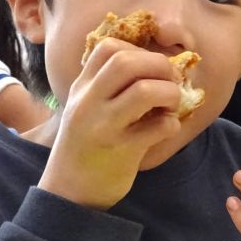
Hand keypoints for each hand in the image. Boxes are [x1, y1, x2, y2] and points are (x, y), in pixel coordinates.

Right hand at [38, 37, 181, 208]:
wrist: (68, 193)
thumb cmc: (84, 148)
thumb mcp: (85, 109)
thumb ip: (106, 86)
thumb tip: (152, 65)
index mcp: (81, 88)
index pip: (108, 47)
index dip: (138, 50)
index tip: (150, 68)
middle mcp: (88, 103)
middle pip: (126, 61)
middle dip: (159, 65)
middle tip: (169, 81)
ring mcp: (104, 126)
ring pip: (145, 90)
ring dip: (170, 93)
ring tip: (170, 105)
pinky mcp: (122, 151)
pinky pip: (158, 127)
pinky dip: (171, 124)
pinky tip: (166, 129)